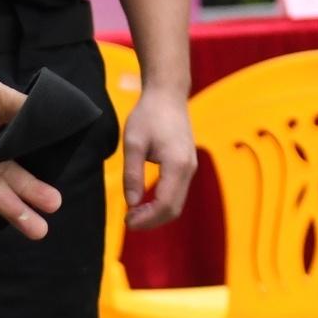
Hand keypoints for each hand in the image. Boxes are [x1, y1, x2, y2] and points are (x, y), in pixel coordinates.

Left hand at [0, 50, 56, 240]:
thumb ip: (25, 113)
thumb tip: (53, 123)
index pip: (19, 144)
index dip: (37, 158)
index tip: (56, 170)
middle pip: (10, 170)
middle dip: (32, 188)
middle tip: (54, 203)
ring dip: (18, 206)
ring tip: (40, 228)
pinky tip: (20, 215)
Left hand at [120, 85, 194, 230]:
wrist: (168, 95)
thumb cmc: (148, 115)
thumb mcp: (133, 144)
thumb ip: (132, 175)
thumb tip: (132, 203)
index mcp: (177, 165)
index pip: (165, 204)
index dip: (146, 218)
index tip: (126, 222)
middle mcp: (189, 169)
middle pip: (174, 209)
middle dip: (151, 221)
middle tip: (128, 222)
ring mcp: (191, 168)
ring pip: (177, 203)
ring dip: (156, 213)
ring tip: (133, 214)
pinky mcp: (187, 165)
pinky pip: (177, 193)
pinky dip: (162, 203)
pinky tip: (144, 202)